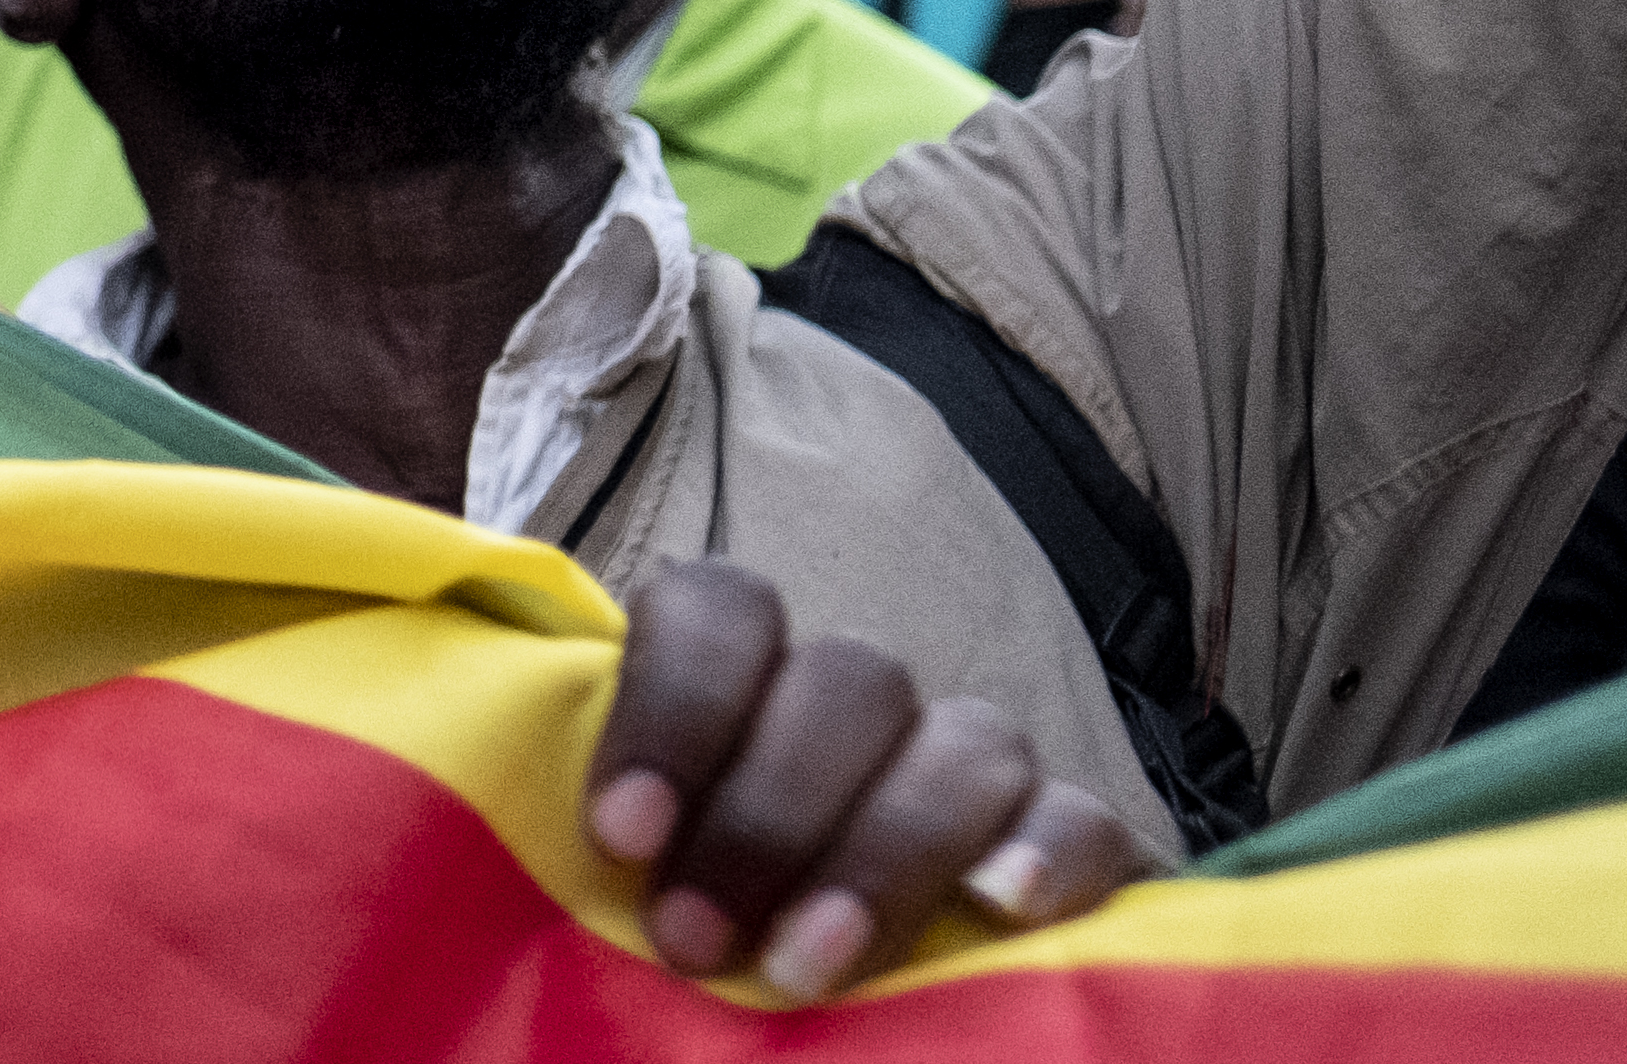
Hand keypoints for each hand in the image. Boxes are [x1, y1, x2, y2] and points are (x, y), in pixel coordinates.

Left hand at [584, 563, 1145, 999]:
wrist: (841, 1018)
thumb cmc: (715, 950)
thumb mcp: (648, 893)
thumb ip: (622, 855)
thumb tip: (540, 859)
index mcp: (749, 696)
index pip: (717, 608)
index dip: (673, 704)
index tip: (622, 836)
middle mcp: (862, 714)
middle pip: (846, 681)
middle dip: (765, 813)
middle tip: (694, 940)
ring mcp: (976, 770)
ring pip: (964, 739)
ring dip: (883, 850)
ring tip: (807, 966)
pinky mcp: (1080, 851)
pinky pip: (1087, 818)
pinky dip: (1049, 852)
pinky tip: (1004, 907)